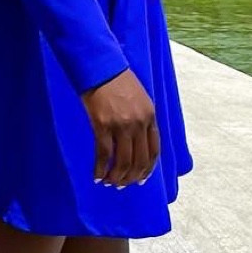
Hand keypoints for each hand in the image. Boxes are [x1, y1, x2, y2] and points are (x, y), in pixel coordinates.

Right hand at [81, 67, 160, 185]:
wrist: (101, 67)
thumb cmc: (118, 81)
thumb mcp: (139, 98)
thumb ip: (142, 118)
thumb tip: (136, 141)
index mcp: (150, 117)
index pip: (154, 151)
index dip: (147, 169)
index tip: (140, 179)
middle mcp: (139, 123)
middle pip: (138, 160)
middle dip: (131, 177)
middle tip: (122, 185)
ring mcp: (121, 125)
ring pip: (122, 162)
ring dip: (116, 177)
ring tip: (109, 183)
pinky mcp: (102, 125)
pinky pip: (104, 155)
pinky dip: (100, 169)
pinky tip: (97, 176)